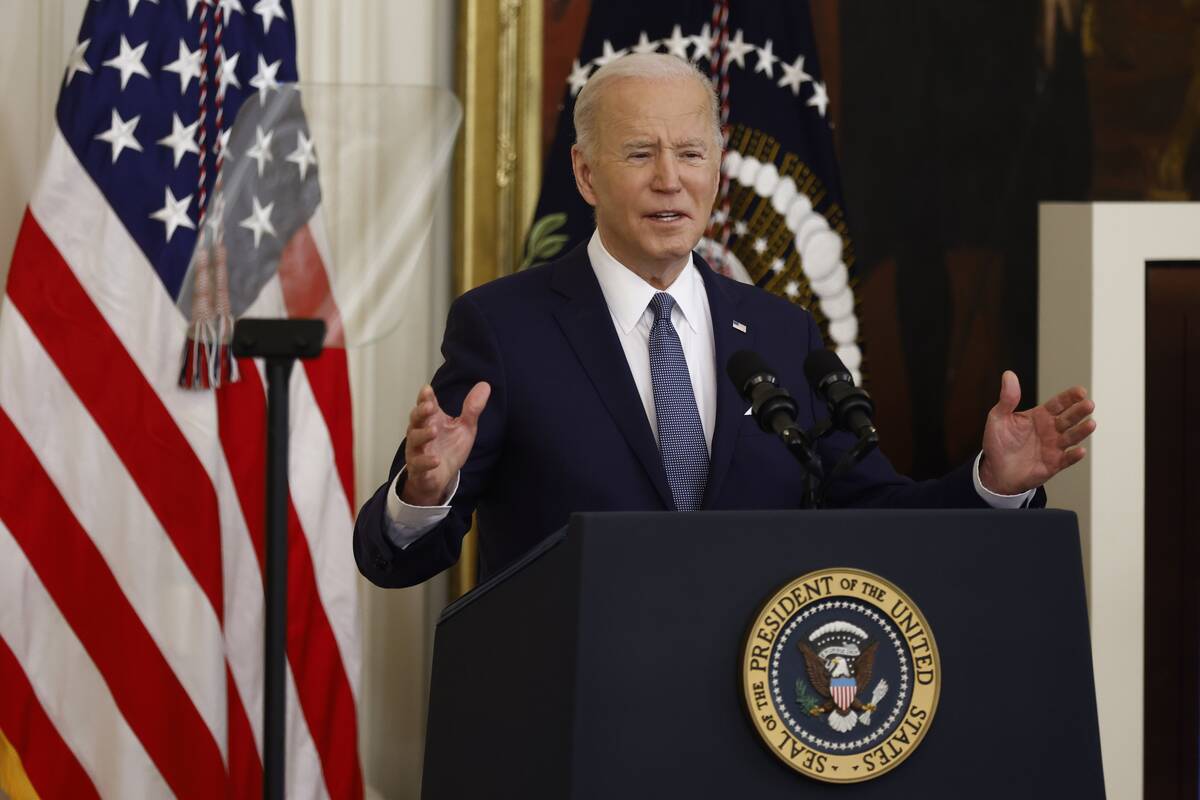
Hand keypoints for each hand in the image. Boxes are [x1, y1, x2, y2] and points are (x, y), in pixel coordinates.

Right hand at [401, 382, 490, 506]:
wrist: (442, 477)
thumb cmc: (449, 449)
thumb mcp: (465, 428)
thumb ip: (472, 409)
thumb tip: (485, 385)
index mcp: (432, 420)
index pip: (426, 405)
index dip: (425, 397)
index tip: (427, 389)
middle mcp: (420, 433)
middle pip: (415, 419)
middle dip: (421, 412)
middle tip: (430, 407)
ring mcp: (417, 450)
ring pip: (414, 440)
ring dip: (423, 435)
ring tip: (434, 430)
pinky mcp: (418, 468)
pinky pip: (418, 464)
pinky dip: (426, 461)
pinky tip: (435, 460)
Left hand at [978, 371, 1094, 494]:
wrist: (995, 471)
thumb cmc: (998, 442)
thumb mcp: (998, 417)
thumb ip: (1007, 398)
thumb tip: (1008, 374)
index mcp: (1040, 416)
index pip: (1058, 403)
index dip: (1069, 397)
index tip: (1080, 391)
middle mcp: (1050, 430)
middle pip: (1068, 418)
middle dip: (1079, 411)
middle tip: (1089, 404)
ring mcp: (1053, 447)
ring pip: (1071, 437)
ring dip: (1081, 431)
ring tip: (1091, 424)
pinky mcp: (1053, 465)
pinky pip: (1066, 460)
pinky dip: (1074, 456)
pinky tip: (1080, 451)